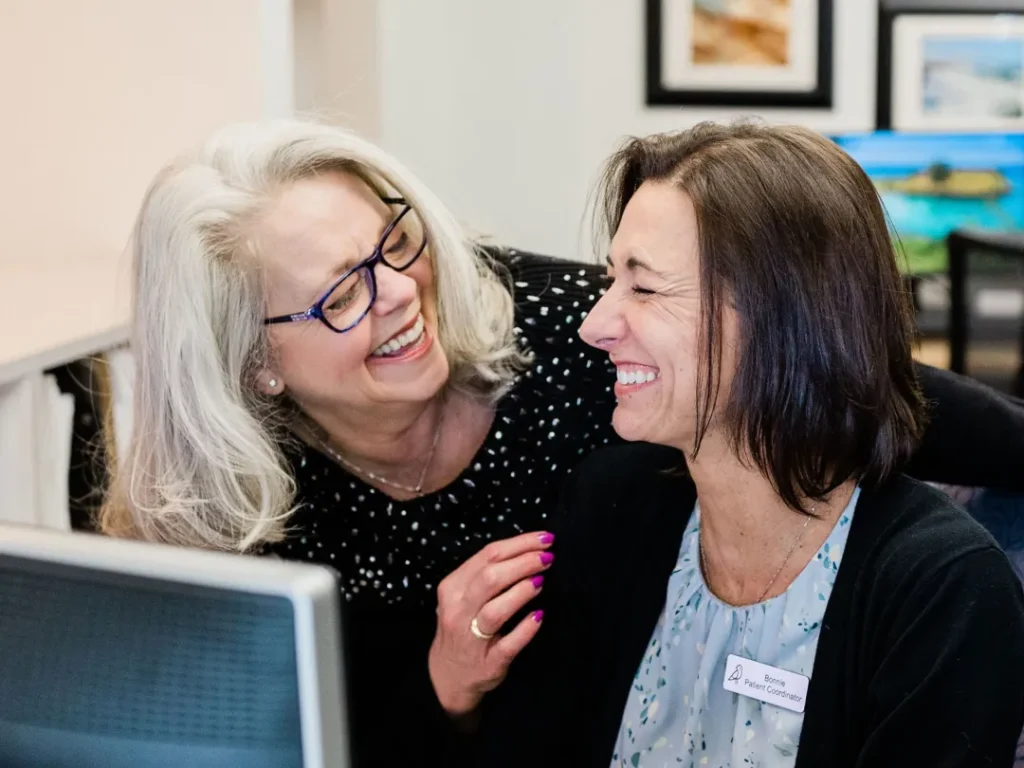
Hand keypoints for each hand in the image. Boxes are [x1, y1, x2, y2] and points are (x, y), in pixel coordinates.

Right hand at [428, 531, 552, 717]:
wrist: (448, 675)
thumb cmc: (462, 625)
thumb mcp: (463, 595)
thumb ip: (486, 573)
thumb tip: (528, 549)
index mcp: (453, 587)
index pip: (487, 556)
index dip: (519, 543)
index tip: (545, 538)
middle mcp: (458, 611)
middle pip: (490, 578)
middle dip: (523, 563)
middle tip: (548, 557)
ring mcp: (471, 639)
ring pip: (495, 611)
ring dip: (521, 592)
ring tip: (542, 580)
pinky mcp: (488, 664)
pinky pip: (508, 645)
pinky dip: (524, 629)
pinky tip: (539, 616)